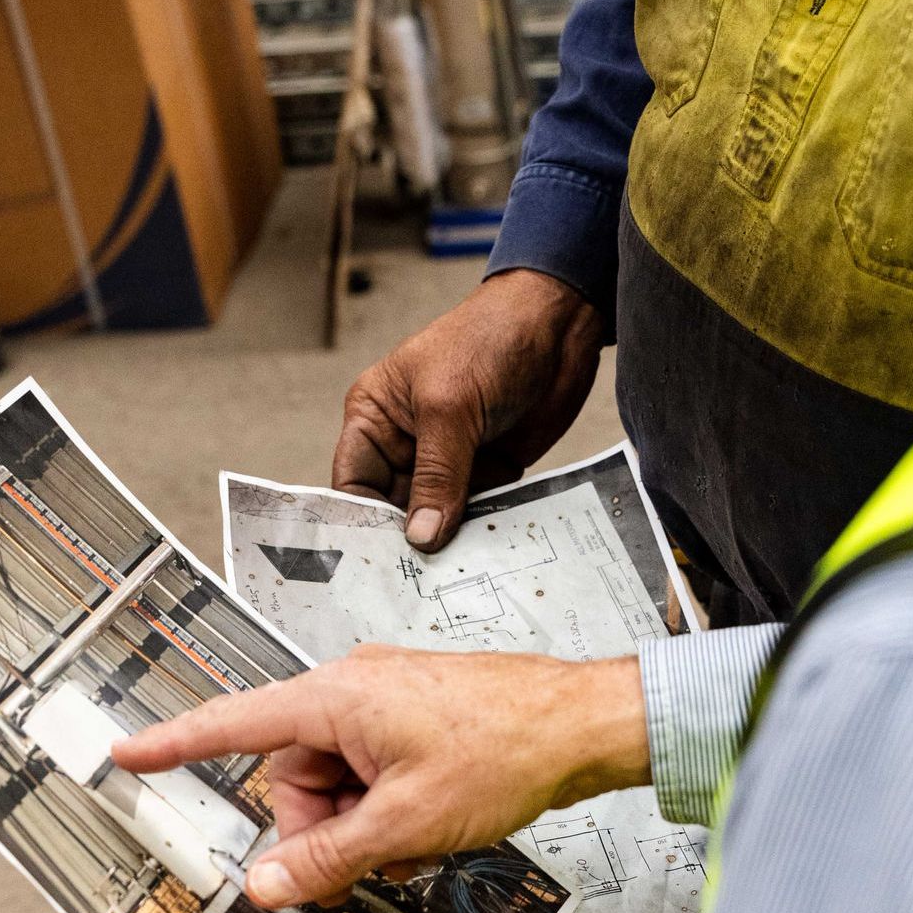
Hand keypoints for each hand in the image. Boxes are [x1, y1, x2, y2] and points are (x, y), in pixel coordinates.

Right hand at [111, 646, 649, 906]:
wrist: (585, 725)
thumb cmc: (505, 752)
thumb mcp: (406, 823)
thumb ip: (328, 858)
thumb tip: (266, 887)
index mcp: (335, 697)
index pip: (233, 723)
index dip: (175, 743)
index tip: (125, 754)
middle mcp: (352, 688)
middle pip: (293, 775)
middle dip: (319, 828)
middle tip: (365, 861)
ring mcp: (385, 701)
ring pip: (336, 782)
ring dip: (360, 823)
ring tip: (414, 840)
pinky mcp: (413, 716)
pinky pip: (371, 771)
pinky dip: (386, 807)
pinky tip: (428, 825)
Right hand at [334, 269, 604, 551]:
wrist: (558, 325)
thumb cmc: (489, 340)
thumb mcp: (451, 406)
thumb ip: (437, 474)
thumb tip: (421, 537)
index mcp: (375, 417)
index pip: (354, 483)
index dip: (360, 524)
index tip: (375, 566)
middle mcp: (406, 444)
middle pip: (393, 511)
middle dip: (406, 542)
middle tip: (418, 587)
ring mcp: (448, 461)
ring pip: (436, 519)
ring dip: (449, 542)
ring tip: (455, 577)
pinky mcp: (488, 472)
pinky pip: (476, 514)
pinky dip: (483, 530)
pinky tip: (489, 553)